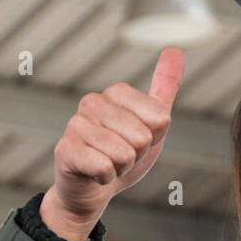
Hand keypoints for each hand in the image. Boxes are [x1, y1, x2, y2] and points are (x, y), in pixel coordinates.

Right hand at [40, 46, 184, 240]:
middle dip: (137, 156)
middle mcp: (92, 101)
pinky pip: (103, 167)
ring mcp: (75, 124)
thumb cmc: (124, 154)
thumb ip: (164, 88)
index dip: (154, 138)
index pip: (159, 119)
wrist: (94, 190)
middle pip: (142, 137)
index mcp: (116, 92)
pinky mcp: (65, 149)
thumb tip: (175, 50)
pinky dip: (106, 179)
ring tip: (108, 164)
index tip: (137, 142)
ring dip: (121, 168)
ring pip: (124, 154)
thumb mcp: (152, 123)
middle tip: (120, 157)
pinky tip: (94, 175)